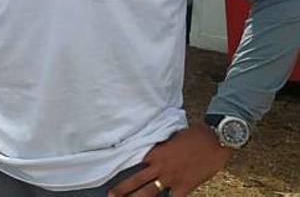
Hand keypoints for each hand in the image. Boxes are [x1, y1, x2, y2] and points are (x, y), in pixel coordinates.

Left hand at [108, 124, 233, 196]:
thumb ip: (161, 147)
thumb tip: (155, 152)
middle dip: (122, 189)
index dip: (126, 170)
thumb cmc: (194, 134)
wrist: (215, 138)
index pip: (136, 163)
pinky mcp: (185, 185)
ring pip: (149, 192)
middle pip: (136, 180)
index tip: (115, 174)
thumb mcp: (171, 137)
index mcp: (155, 152)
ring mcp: (172, 177)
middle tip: (110, 195)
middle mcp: (160, 166)